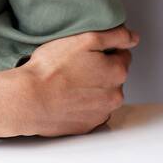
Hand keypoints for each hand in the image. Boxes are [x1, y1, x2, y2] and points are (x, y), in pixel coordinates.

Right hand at [14, 24, 139, 137]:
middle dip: (99, 69)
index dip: (103, 49)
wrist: (29, 100)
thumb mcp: (85, 39)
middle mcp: (115, 96)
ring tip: (68, 82)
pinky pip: (90, 111)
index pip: (122, 54)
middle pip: (113, 76)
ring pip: (102, 94)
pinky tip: (66, 96)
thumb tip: (133, 37)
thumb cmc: (52, 70)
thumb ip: (115, 36)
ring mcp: (101, 113)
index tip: (86, 51)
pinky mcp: (87, 126)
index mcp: (117, 72)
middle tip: (74, 65)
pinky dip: (82, 104)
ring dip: (91, 88)